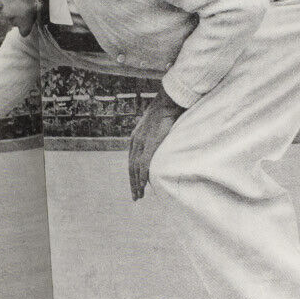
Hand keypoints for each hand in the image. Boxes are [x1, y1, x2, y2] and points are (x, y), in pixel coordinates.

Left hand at [127, 88, 183, 202]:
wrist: (168, 102)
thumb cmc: (166, 112)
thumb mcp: (156, 127)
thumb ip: (155, 138)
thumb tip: (161, 147)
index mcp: (135, 137)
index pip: (131, 160)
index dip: (133, 174)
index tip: (135, 185)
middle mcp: (135, 141)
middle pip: (131, 167)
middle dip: (133, 183)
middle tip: (136, 197)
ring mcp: (141, 142)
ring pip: (136, 168)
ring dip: (137, 183)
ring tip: (139, 195)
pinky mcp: (149, 143)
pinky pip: (144, 164)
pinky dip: (143, 176)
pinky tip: (144, 185)